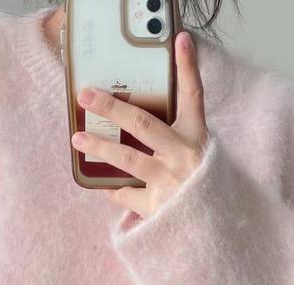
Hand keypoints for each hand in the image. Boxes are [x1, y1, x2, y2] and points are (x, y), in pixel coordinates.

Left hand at [70, 30, 207, 218]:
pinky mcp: (158, 208)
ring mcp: (170, 183)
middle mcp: (184, 157)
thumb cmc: (203, 192)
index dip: (187, 67)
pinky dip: (113, 190)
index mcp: (197, 139)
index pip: (194, 96)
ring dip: (99, 147)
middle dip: (112, 107)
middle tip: (86, 96)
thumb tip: (139, 124)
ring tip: (77, 139)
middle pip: (143, 124)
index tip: (179, 40)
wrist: (215, 235)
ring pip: (128, 159)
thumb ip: (176, 141)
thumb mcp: (200, 158)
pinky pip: (126, 194)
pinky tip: (103, 186)